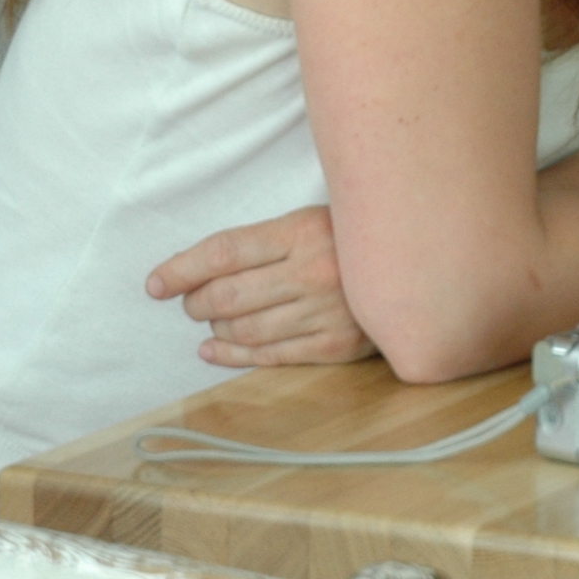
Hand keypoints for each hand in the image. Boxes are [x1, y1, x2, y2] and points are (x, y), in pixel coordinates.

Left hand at [147, 206, 375, 368]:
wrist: (423, 267)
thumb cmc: (354, 242)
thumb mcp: (314, 222)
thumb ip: (262, 242)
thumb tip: (193, 271)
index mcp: (306, 230)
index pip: (224, 252)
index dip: (181, 269)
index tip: (156, 283)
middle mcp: (315, 271)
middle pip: (226, 295)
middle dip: (195, 302)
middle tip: (191, 302)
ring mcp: (326, 311)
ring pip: (243, 328)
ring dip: (216, 327)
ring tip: (213, 319)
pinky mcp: (335, 345)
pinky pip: (268, 355)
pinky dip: (230, 355)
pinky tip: (213, 349)